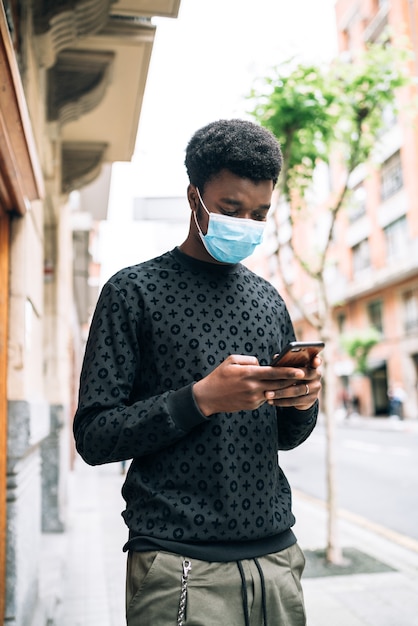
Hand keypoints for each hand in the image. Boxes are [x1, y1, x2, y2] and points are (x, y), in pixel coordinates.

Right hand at [192, 355, 319, 416]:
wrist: (208, 397)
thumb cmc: (219, 375)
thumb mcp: (231, 361)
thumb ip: (249, 360)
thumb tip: (262, 363)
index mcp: (248, 374)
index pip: (273, 373)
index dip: (288, 372)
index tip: (301, 371)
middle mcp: (253, 387)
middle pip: (278, 385)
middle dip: (292, 382)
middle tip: (306, 377)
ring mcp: (253, 398)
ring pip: (274, 393)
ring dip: (284, 389)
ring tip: (295, 383)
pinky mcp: (252, 406)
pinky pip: (266, 398)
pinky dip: (271, 393)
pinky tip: (276, 389)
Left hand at [263, 355, 321, 409]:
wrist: (300, 394)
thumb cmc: (292, 375)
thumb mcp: (290, 368)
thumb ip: (286, 362)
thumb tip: (276, 357)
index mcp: (312, 364)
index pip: (316, 360)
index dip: (316, 361)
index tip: (314, 361)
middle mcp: (317, 376)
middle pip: (303, 376)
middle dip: (286, 379)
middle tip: (271, 381)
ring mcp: (315, 389)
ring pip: (297, 391)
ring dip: (280, 393)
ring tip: (267, 394)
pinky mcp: (311, 400)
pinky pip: (295, 401)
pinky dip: (282, 402)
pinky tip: (272, 401)